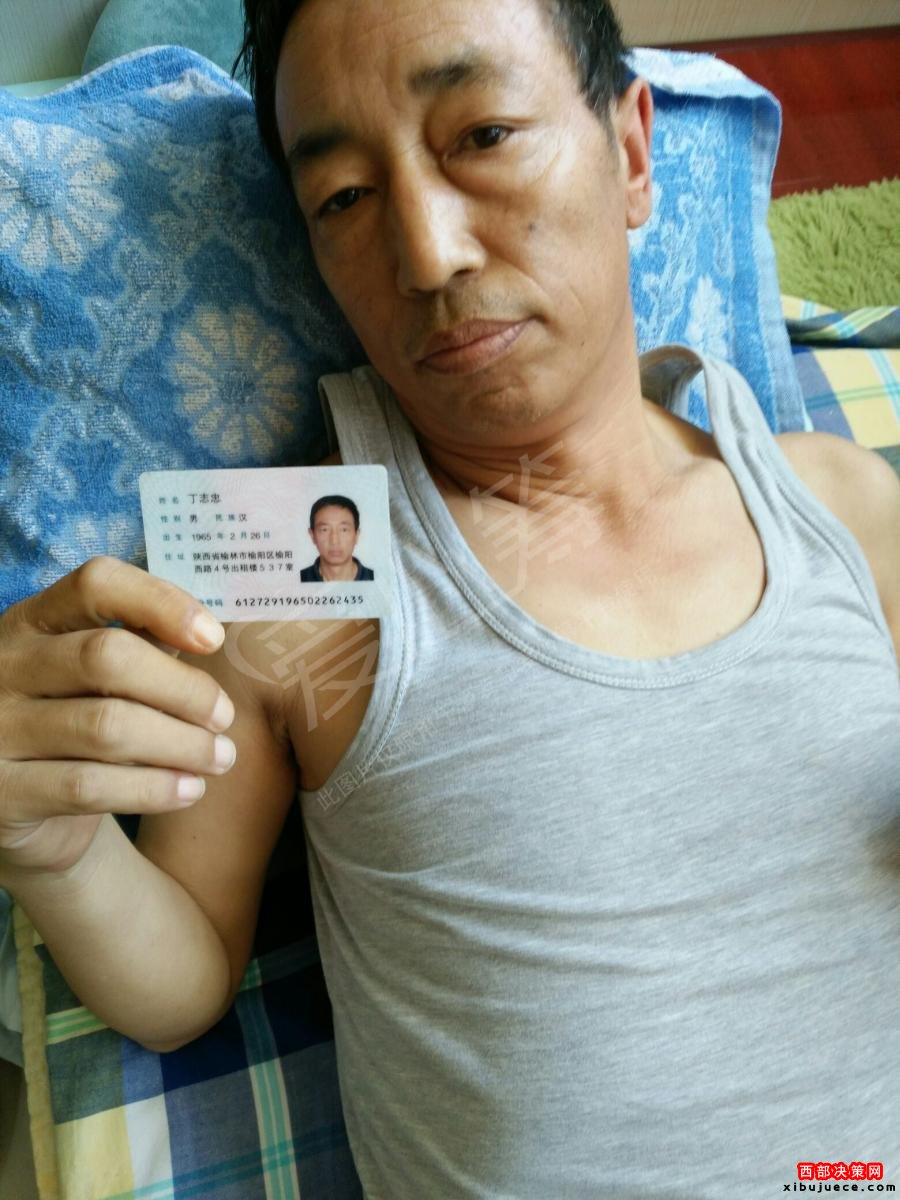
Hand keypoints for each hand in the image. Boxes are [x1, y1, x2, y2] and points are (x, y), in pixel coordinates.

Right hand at [0, 556, 237, 878]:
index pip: (95, 584)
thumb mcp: (101, 675)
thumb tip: (207, 634)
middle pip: (107, 656)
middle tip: (224, 717)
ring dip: (181, 745)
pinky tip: (189, 790)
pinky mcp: (1, 792)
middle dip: (184, 689)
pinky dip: (153, 788)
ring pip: (105, 726)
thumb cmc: (77, 722)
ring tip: (220, 758)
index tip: (214, 639)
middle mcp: (4, 666)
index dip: (161, 603)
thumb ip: (144, 646)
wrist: (20, 805)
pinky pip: (88, 786)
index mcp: (33, 621)